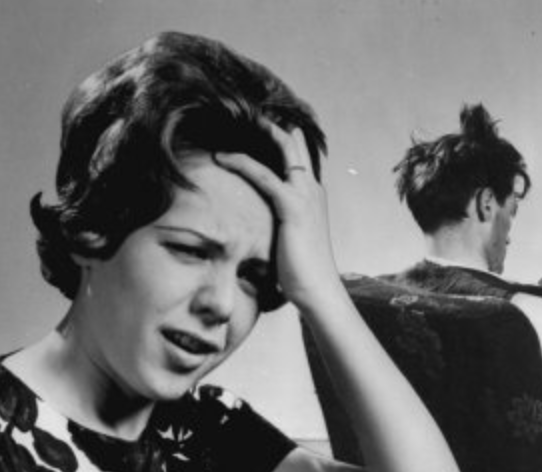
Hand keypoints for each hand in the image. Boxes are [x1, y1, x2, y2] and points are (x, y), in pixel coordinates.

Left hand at [214, 119, 340, 310]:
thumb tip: (260, 229)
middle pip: (295, 143)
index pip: (300, 157)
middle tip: (246, 111)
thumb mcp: (291, 244)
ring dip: (260, 131)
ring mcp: (305, 196)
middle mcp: (313, 190)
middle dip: (272, 124)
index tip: (257, 127)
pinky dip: (242, 162)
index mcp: (314, 197)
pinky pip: (263, 175)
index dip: (282, 139)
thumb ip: (280, 227)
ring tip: (235, 120)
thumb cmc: (303, 274)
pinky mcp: (292, 207)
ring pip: (284, 148)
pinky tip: (222, 157)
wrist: (319, 291)